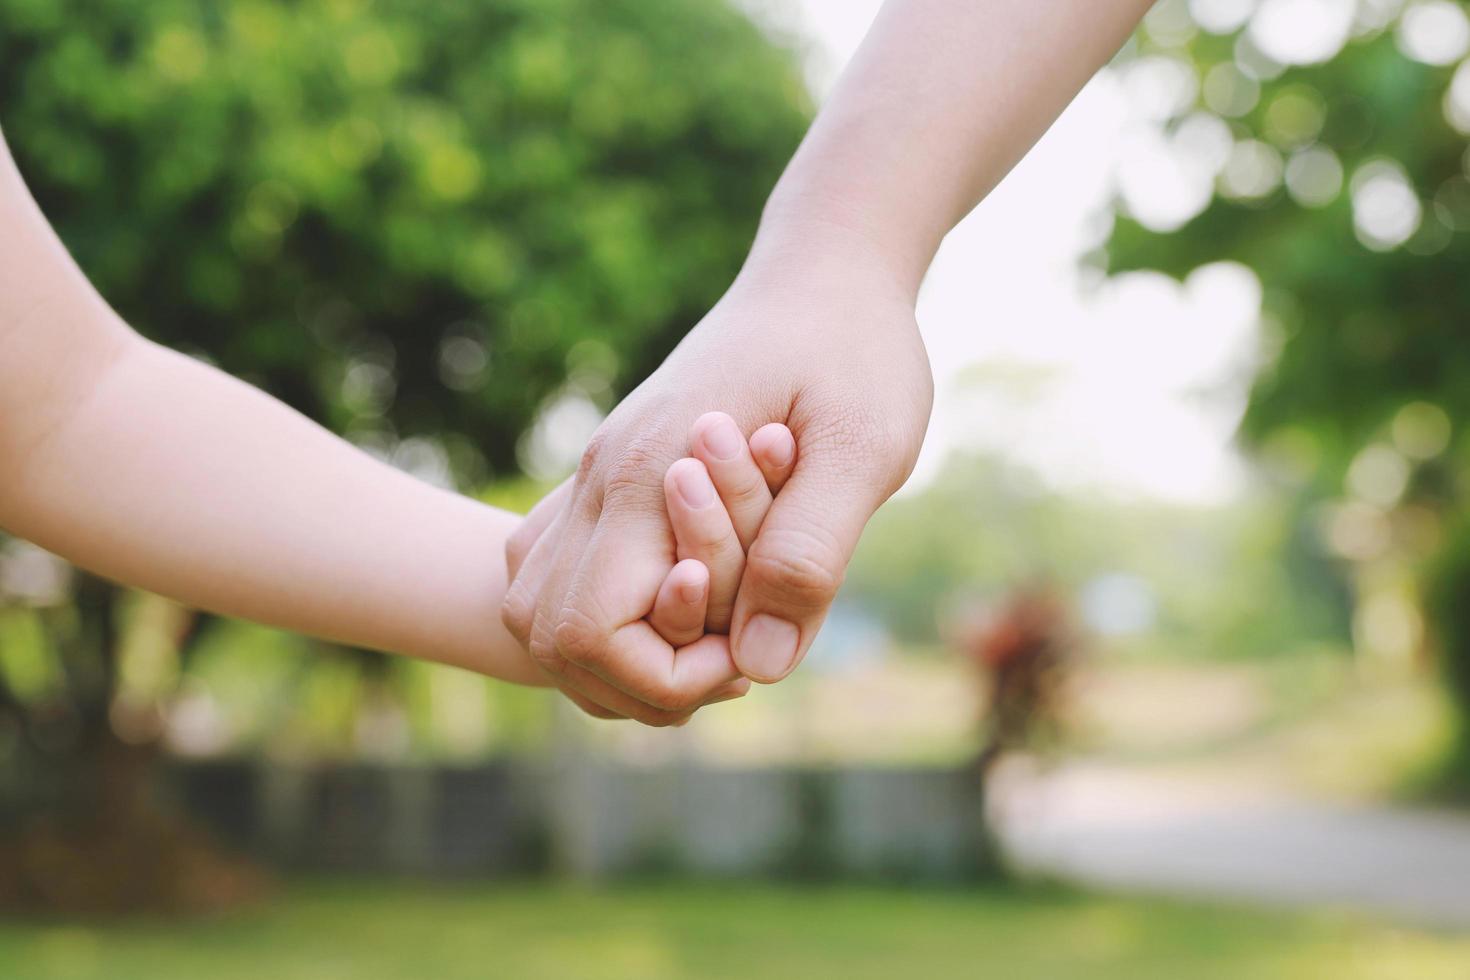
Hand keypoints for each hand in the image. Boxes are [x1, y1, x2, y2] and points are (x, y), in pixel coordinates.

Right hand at [502, 224, 932, 723]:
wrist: (822, 271)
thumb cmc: (854, 351)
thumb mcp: (863, 449)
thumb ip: (806, 554)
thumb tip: (757, 665)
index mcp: (650, 473)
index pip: (589, 632)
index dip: (664, 677)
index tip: (747, 654)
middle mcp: (603, 475)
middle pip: (546, 631)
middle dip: (637, 678)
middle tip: (734, 654)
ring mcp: (597, 469)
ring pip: (537, 602)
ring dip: (614, 652)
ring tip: (708, 639)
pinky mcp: (611, 467)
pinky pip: (556, 564)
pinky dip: (603, 612)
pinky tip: (679, 603)